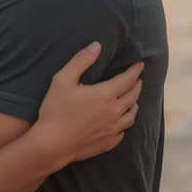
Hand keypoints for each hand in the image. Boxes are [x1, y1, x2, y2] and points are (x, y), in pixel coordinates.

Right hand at [33, 42, 143, 166]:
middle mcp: (114, 112)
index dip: (135, 70)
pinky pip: (122, 132)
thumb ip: (81, 61)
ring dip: (134, 104)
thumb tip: (97, 46)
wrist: (51, 145)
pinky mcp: (107, 143)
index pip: (128, 79)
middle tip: (137, 78)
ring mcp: (112, 129)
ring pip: (132, 115)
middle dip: (137, 85)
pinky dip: (124, 123)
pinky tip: (120, 122)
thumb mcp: (63, 80)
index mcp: (106, 95)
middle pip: (133, 96)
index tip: (140, 63)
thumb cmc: (55, 110)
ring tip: (132, 99)